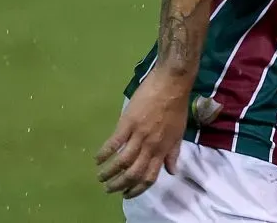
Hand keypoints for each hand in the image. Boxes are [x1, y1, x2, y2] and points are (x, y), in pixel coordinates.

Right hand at [95, 69, 190, 198]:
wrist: (172, 83)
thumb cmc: (176, 106)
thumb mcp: (179, 132)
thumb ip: (173, 153)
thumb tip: (171, 171)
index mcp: (163, 149)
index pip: (150, 177)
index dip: (137, 189)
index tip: (127, 194)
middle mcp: (151, 146)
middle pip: (133, 174)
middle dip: (119, 185)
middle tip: (109, 188)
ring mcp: (139, 135)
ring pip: (121, 162)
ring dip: (109, 173)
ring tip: (100, 177)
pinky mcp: (127, 123)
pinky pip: (113, 144)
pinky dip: (104, 153)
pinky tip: (97, 159)